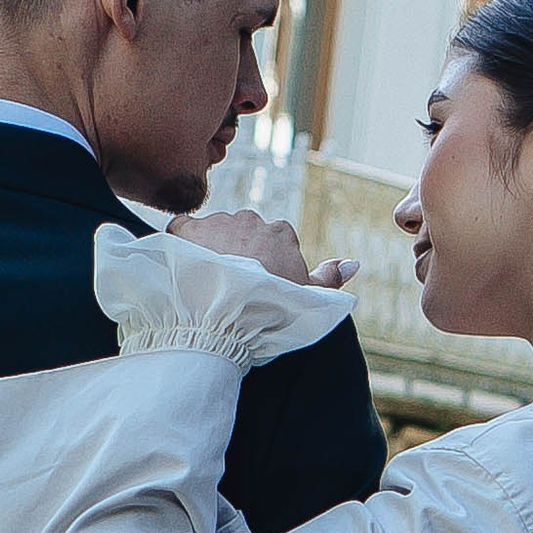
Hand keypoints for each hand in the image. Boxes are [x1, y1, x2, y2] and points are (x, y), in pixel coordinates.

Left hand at [169, 211, 361, 291]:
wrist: (228, 312)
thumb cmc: (272, 307)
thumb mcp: (309, 298)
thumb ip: (330, 278)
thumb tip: (353, 263)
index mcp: (280, 233)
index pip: (272, 241)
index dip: (264, 266)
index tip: (257, 286)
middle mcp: (250, 219)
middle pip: (242, 235)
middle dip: (235, 255)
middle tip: (228, 287)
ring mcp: (218, 222)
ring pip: (213, 232)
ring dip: (208, 251)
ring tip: (204, 282)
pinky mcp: (188, 229)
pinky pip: (181, 228)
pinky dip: (179, 243)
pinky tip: (181, 264)